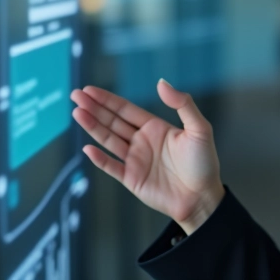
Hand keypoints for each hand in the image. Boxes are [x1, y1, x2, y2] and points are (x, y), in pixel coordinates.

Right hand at [70, 79, 225, 233]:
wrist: (202, 197)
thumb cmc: (204, 163)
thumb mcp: (199, 129)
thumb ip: (183, 104)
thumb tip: (161, 82)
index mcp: (155, 127)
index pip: (126, 110)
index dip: (107, 99)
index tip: (89, 90)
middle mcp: (142, 141)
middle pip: (112, 121)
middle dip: (94, 108)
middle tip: (76, 95)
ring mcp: (135, 160)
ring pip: (108, 140)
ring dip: (93, 127)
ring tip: (77, 113)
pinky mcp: (131, 179)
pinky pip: (111, 166)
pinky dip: (99, 158)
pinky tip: (87, 147)